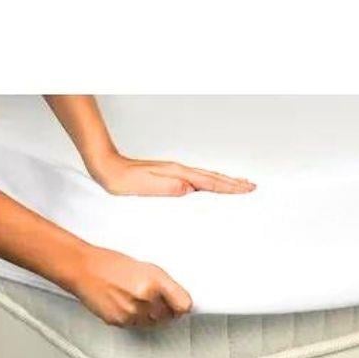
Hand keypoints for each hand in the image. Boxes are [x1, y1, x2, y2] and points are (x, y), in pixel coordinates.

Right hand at [71, 245, 192, 326]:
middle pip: (169, 317)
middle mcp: (145, 297)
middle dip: (165, 310)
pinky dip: (135, 318)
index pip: (184, 305)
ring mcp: (132, 312)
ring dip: (150, 316)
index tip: (179, 303)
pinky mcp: (120, 321)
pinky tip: (126, 304)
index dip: (181, 305)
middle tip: (153, 298)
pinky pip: (137, 326)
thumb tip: (179, 301)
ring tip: (137, 299)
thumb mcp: (147, 267)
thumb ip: (165, 286)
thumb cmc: (112, 264)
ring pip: (154, 324)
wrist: (84, 269)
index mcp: (155, 280)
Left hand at [90, 153, 255, 195]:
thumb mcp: (145, 187)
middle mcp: (179, 170)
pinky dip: (210, 181)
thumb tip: (189, 188)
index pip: (209, 182)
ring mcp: (176, 171)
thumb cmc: (123, 181)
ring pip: (207, 176)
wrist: (108, 168)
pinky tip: (210, 184)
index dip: (229, 187)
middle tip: (251, 186)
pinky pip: (198, 178)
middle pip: (213, 176)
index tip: (245, 189)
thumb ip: (168, 187)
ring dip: (224, 180)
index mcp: (177, 174)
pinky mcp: (171, 174)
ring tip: (238, 183)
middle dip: (233, 182)